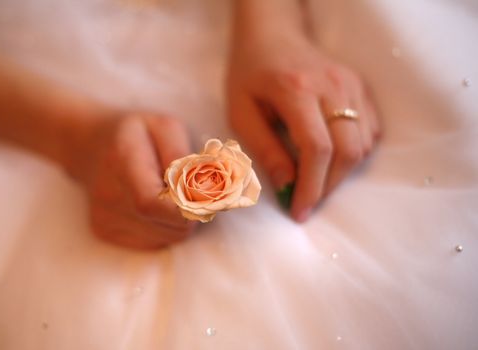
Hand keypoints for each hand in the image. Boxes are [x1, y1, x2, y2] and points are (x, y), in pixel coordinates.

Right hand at [71, 114, 195, 248]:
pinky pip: (154, 243)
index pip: (152, 203)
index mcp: (121, 159)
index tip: (202, 195)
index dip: (184, 207)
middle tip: (189, 190)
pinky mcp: (104, 233)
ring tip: (170, 196)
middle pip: (166, 224)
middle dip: (189, 212)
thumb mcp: (165, 127)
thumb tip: (196, 185)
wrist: (88, 146)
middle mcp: (107, 194)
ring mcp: (103, 218)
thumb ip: (181, 154)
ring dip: (179, 221)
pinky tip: (156, 207)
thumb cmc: (137, 134)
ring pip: (166, 238)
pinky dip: (164, 228)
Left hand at [227, 32, 379, 221]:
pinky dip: (355, 153)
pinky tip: (332, 156)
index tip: (299, 212)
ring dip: (341, 173)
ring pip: (363, 145)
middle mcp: (332, 85)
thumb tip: (288, 186)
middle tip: (308, 202)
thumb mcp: (242, 112)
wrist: (272, 36)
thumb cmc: (250, 74)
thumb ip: (265, 149)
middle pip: (347, 151)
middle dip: (329, 187)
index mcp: (296, 90)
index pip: (317, 149)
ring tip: (316, 179)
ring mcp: (352, 84)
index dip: (311, 188)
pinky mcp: (361, 87)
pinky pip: (371, 131)